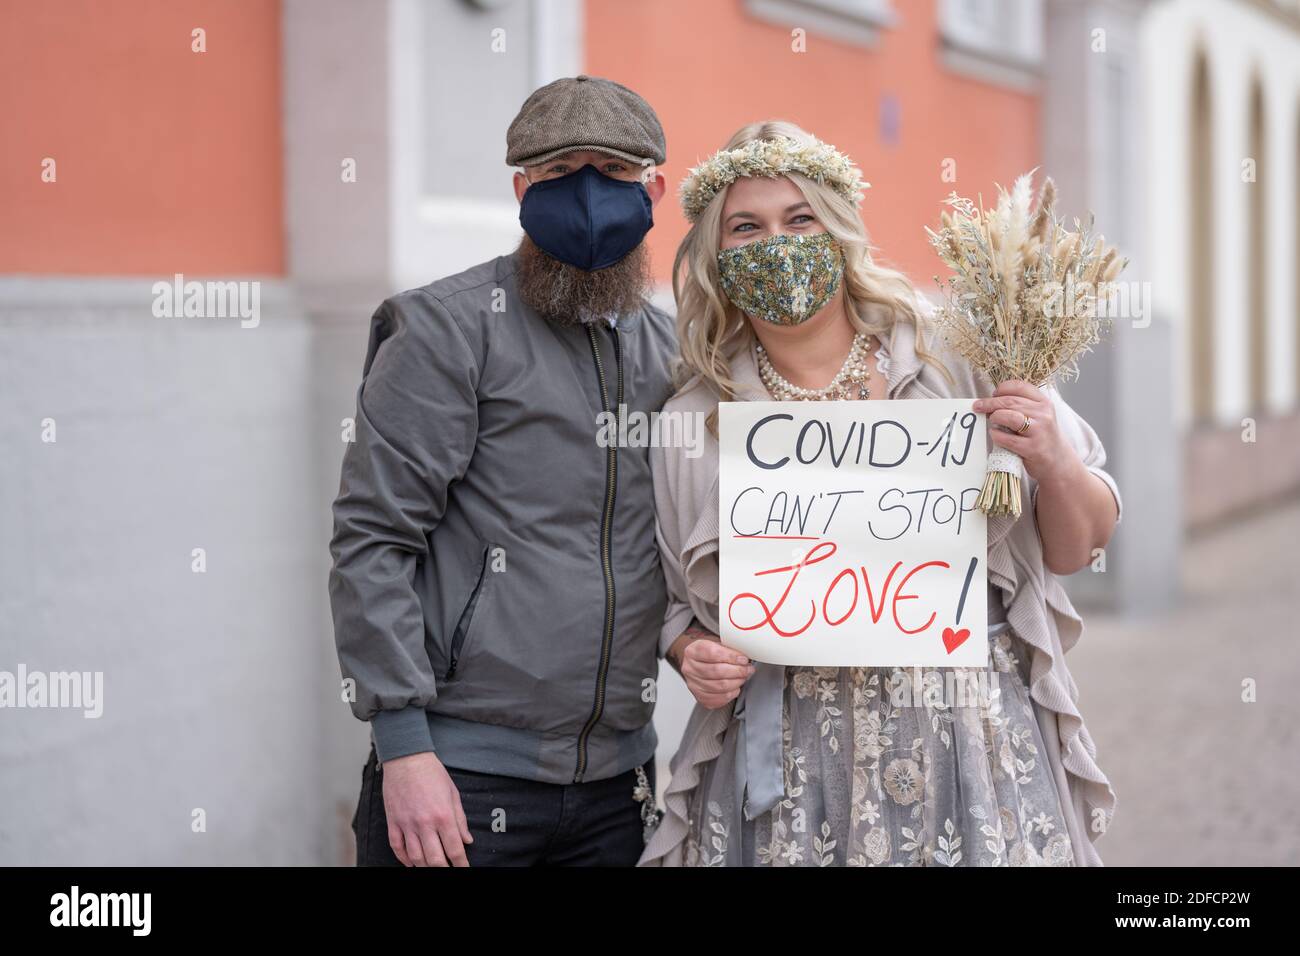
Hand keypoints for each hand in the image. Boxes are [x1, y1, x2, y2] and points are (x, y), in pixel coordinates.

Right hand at [380, 751, 472, 866]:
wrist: (407, 759)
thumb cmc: (432, 773)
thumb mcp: (453, 794)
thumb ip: (460, 819)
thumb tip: (467, 840)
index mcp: (443, 815)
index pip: (455, 849)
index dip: (461, 864)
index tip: (464, 869)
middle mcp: (425, 823)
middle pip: (435, 859)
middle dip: (444, 869)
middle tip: (449, 869)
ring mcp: (407, 824)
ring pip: (415, 857)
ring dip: (425, 866)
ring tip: (432, 867)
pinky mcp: (393, 822)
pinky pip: (397, 847)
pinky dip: (404, 859)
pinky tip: (411, 863)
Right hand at [673, 629, 755, 709]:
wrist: (697, 665)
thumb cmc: (709, 654)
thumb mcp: (715, 644)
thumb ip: (728, 648)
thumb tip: (745, 655)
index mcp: (692, 652)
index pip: (712, 653)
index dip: (731, 656)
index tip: (744, 658)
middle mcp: (689, 668)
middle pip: (716, 671)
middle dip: (737, 671)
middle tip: (748, 669)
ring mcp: (693, 684)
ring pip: (719, 686)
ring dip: (737, 682)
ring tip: (744, 677)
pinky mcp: (699, 697)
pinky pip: (719, 698)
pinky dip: (731, 693)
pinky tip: (736, 687)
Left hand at [972, 380, 1077, 485]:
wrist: (1058, 461)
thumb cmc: (1041, 436)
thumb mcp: (1038, 416)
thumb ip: (1021, 406)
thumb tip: (991, 400)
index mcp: (1044, 403)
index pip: (1020, 386)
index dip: (1002, 389)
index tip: (992, 394)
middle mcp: (1043, 414)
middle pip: (1010, 401)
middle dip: (990, 403)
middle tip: (978, 406)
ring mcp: (1038, 431)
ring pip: (1009, 416)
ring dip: (995, 417)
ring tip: (992, 422)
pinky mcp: (1032, 448)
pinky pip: (1007, 438)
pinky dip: (996, 435)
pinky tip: (995, 435)